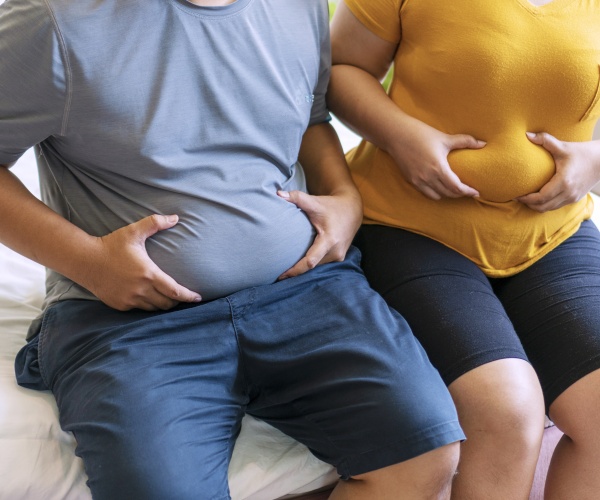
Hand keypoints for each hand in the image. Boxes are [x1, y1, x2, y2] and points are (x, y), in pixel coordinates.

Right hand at [83, 214, 201, 310]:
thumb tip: (176, 217)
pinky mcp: (120, 305)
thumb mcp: (134, 232)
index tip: (198, 297)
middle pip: (167, 303)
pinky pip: (139, 309)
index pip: (175, 291)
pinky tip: (149, 297)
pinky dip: (147, 305)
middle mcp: (141, 290)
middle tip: (182, 296)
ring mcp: (130, 299)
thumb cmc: (111, 245)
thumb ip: (155, 223)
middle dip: (177, 301)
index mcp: (148, 274)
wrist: (85, 260)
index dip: (189, 296)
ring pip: (154, 308)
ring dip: (162, 304)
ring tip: (168, 297)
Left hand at [277, 189, 361, 279]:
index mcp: (330, 240)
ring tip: (285, 273)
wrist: (352, 210)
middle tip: (278, 276)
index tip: (281, 276)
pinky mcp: (338, 258)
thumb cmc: (332, 206)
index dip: (295, 270)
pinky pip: (321, 264)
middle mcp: (335, 251)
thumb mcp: (315, 202)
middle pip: (312, 266)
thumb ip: (297, 198)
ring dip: (303, 270)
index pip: (310, 261)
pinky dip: (310, 265)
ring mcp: (338, 256)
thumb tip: (278, 194)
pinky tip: (298, 267)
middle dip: (296, 272)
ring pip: (317, 267)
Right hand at [388, 120, 483, 199]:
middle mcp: (428, 177)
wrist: (397, 135)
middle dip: (460, 194)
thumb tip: (483, 144)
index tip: (476, 192)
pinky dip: (435, 193)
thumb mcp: (445, 138)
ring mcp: (418, 181)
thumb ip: (465, 141)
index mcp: (438, 167)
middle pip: (448, 194)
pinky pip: (426, 193)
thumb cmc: (422, 134)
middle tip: (468, 190)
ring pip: (437, 196)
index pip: (456, 187)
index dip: (468, 192)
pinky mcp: (411, 180)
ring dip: (447, 195)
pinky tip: (439, 186)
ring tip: (454, 189)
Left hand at [517, 132, 599, 211]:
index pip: (540, 198)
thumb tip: (527, 134)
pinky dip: (545, 205)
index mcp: (563, 182)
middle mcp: (568, 193)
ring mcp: (572, 198)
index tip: (516, 194)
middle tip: (517, 197)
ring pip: (549, 209)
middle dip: (528, 204)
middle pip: (542, 207)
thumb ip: (545, 140)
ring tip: (525, 198)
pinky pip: (556, 206)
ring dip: (536, 206)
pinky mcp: (575, 199)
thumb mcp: (563, 146)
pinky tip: (538, 197)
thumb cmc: (582, 152)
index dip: (526, 199)